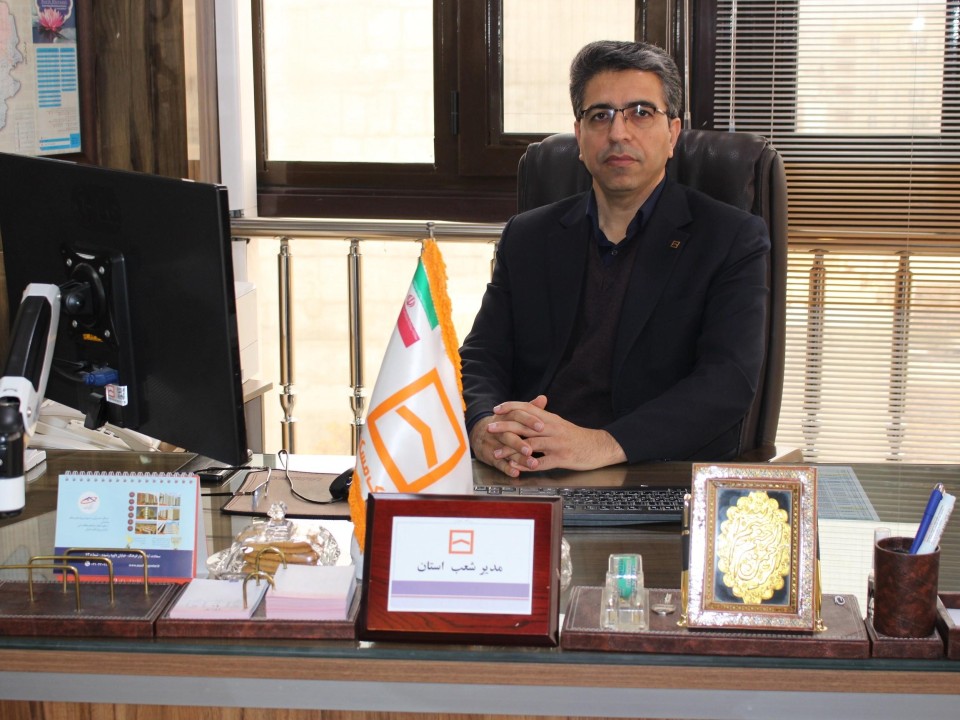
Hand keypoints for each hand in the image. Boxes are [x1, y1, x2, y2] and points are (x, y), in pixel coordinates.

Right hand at [469, 405, 538, 477]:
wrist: (478, 433)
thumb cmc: (503, 423)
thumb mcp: (514, 414)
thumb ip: (529, 408)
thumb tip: (543, 398)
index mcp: (506, 417)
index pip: (516, 416)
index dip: (528, 421)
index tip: (541, 426)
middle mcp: (498, 430)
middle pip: (509, 435)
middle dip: (520, 443)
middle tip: (532, 449)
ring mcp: (493, 443)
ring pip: (505, 451)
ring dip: (518, 458)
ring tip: (532, 464)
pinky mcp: (488, 455)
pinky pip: (498, 463)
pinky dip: (507, 468)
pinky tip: (516, 473)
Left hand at [475, 395, 626, 474]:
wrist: (598, 446)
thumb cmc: (576, 436)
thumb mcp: (559, 423)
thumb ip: (542, 417)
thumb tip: (526, 411)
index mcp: (551, 418)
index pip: (528, 408)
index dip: (511, 407)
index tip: (496, 409)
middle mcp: (552, 429)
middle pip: (525, 425)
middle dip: (505, 426)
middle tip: (490, 428)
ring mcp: (557, 444)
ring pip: (530, 444)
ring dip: (511, 449)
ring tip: (497, 452)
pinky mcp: (561, 459)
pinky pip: (540, 462)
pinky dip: (526, 465)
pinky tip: (515, 467)